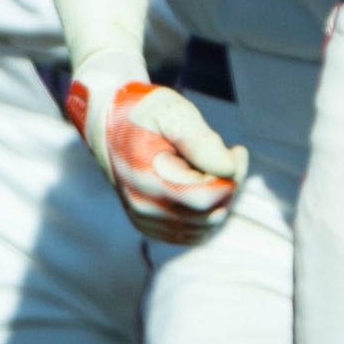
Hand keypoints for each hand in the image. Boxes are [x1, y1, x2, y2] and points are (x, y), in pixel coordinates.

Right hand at [64, 54, 243, 245]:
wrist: (107, 123)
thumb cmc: (142, 112)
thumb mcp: (171, 112)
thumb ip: (200, 140)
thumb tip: (227, 169)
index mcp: (146, 179)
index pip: (207, 196)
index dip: (233, 175)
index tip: (237, 149)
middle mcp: (143, 208)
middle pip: (211, 213)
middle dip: (229, 184)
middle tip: (230, 154)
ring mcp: (146, 221)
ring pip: (207, 225)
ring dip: (220, 197)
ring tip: (212, 165)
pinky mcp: (152, 227)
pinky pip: (196, 232)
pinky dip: (208, 210)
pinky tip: (203, 182)